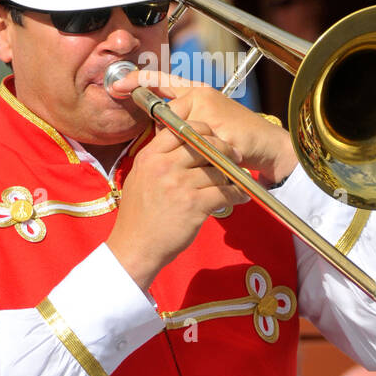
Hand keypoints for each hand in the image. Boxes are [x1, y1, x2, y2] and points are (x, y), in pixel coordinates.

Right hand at [107, 120, 250, 289]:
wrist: (135, 247)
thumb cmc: (139, 215)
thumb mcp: (139, 177)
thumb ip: (158, 159)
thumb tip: (185, 145)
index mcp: (149, 156)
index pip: (181, 128)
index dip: (203, 131)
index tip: (213, 138)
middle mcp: (163, 166)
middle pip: (203, 145)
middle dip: (224, 149)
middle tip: (234, 156)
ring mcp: (179, 185)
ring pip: (216, 169)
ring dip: (231, 176)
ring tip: (237, 181)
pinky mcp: (193, 205)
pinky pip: (224, 192)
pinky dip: (236, 194)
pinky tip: (240, 197)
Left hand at [108, 68, 296, 186]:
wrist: (268, 147)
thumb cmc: (236, 139)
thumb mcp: (205, 127)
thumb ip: (181, 123)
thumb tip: (156, 127)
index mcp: (196, 92)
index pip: (162, 82)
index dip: (138, 81)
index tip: (116, 85)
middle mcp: (201, 96)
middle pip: (165, 114)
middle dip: (168, 133)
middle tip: (185, 145)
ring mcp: (210, 110)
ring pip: (178, 130)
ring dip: (186, 147)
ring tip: (203, 153)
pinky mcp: (219, 127)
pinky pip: (195, 144)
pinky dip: (199, 156)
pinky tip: (209, 159)